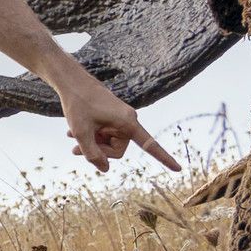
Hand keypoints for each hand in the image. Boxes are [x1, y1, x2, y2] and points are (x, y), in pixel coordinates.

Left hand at [55, 67, 181, 174]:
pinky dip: (91, 135)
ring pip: (109, 142)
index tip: (178, 170)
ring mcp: (121, 118)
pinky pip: (106, 133)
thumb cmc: (77, 105)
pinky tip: (72, 133)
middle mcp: (128, 120)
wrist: (71, 80)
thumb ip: (92, 154)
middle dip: (98, 151)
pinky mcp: (112, 116)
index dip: (164, 158)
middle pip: (117, 150)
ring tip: (72, 136)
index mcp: (127, 123)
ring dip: (91, 142)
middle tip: (75, 149)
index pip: (149, 145)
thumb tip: (105, 169)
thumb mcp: (81, 133)